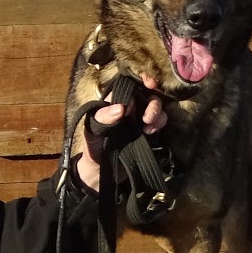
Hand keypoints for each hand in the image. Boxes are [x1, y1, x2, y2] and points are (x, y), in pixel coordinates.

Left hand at [75, 75, 166, 192]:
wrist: (100, 171)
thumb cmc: (92, 146)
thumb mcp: (92, 131)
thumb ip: (103, 118)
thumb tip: (121, 108)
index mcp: (113, 101)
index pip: (129, 85)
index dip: (140, 81)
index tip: (149, 84)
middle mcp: (128, 107)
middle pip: (146, 95)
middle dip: (152, 103)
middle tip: (147, 117)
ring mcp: (139, 118)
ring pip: (155, 107)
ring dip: (156, 112)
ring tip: (148, 125)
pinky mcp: (148, 131)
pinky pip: (159, 121)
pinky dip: (159, 123)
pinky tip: (149, 132)